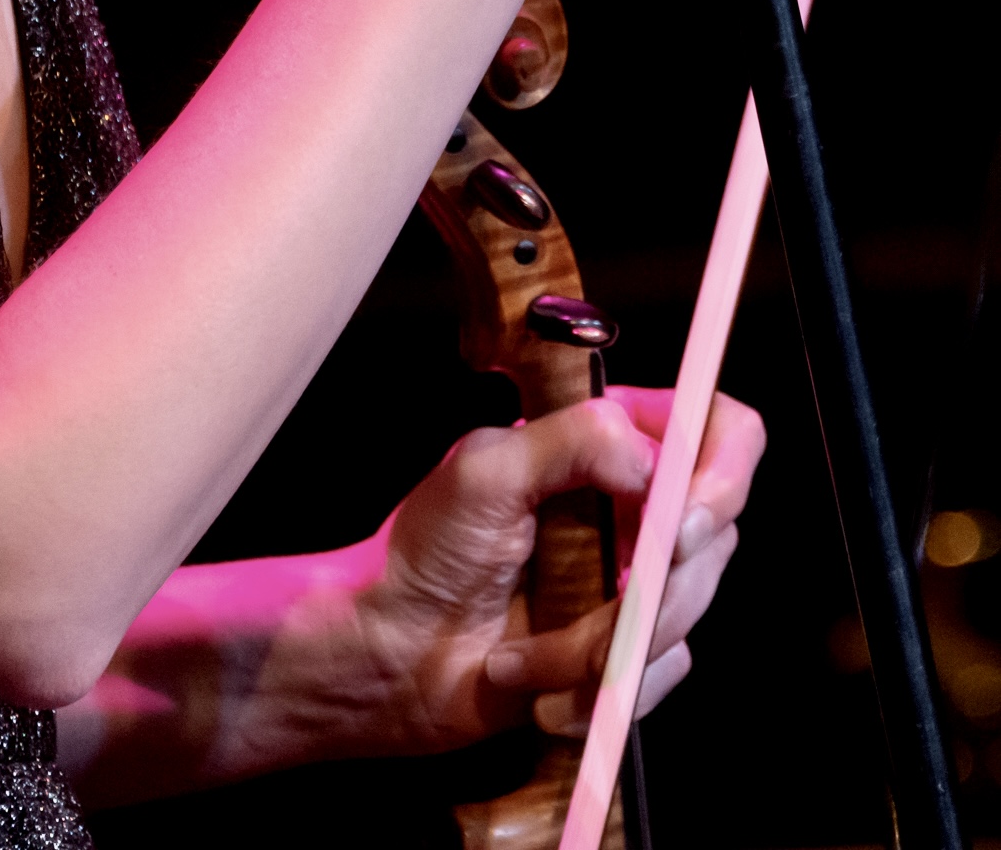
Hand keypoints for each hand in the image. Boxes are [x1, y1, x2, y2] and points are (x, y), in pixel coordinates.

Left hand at [359, 386, 765, 751]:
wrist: (396, 655)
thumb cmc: (425, 552)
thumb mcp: (485, 470)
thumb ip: (573, 441)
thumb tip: (654, 462)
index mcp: (602, 442)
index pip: (714, 429)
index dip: (721, 475)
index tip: (679, 528)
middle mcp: (631, 503)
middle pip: (714, 535)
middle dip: (651, 590)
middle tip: (600, 609)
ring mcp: (635, 576)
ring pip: (684, 612)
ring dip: (601, 647)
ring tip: (526, 657)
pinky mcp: (629, 645)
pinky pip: (662, 672)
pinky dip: (598, 688)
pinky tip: (539, 689)